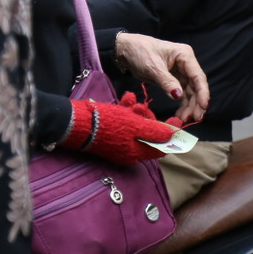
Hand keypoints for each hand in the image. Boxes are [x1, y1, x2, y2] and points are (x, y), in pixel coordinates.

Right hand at [59, 94, 175, 163]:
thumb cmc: (108, 124)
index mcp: (136, 153)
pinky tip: (125, 100)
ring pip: (136, 126)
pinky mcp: (109, 134)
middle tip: (142, 107)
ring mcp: (118, 143)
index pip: (161, 148)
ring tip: (131, 102)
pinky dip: (126, 111)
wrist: (76, 123)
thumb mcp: (135, 126)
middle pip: (148, 135)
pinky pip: (124, 123)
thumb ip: (155, 132)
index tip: (177, 120)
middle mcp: (128, 151)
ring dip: (136, 112)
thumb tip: (173, 136)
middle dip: (148, 118)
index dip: (171, 134)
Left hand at [115, 32, 209, 123]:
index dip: (202, 93)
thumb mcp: (152, 67)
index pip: (198, 76)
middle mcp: (186, 64)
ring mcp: (181, 73)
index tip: (203, 107)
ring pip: (190, 92)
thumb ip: (167, 82)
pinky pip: (181, 94)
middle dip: (196, 103)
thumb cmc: (140, 52)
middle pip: (196, 86)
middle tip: (195, 118)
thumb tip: (179, 96)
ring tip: (183, 120)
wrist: (126, 50)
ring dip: (189, 106)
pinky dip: (181, 105)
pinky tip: (179, 114)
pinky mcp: (174, 80)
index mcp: (185, 56)